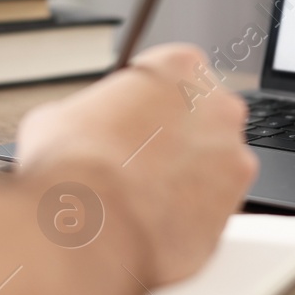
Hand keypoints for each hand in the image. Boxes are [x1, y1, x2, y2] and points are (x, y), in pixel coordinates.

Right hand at [12, 43, 256, 284]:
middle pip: (202, 117)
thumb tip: (79, 129)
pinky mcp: (236, 205)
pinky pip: (213, 205)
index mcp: (181, 67)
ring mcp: (233, 157)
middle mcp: (219, 106)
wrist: (87, 227)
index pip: (174, 75)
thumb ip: (87, 113)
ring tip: (143, 195)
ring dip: (185, 176)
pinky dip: (190, 213)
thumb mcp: (58, 116)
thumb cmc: (74, 166)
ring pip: (211, 164)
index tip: (136, 120)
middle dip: (174, 138)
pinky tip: (156, 219)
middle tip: (139, 160)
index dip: (149, 102)